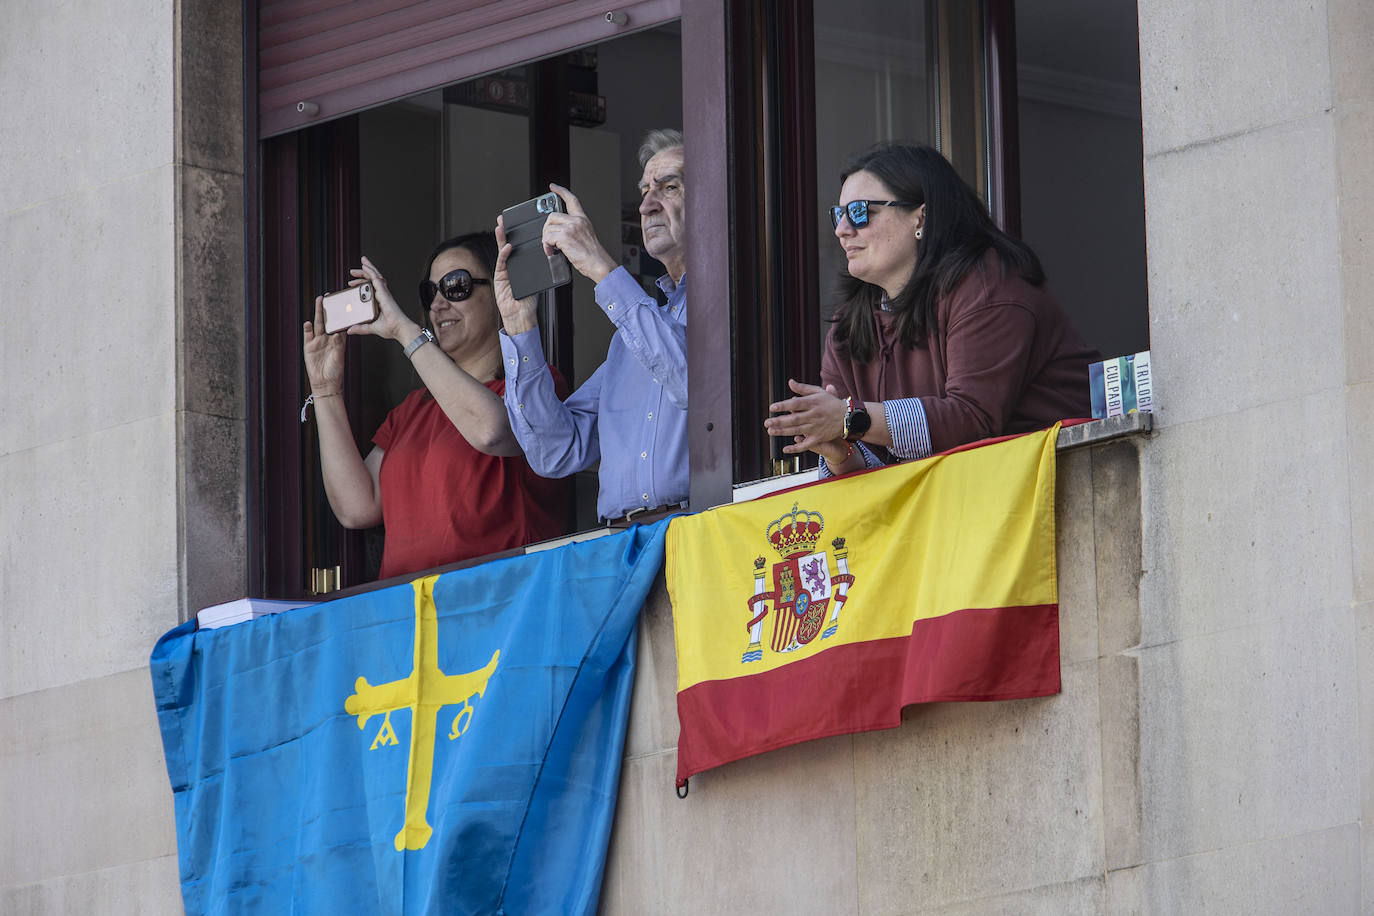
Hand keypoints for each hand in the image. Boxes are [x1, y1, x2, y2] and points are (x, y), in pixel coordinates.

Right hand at [303, 296, 345, 393]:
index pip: (340, 323)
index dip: (340, 313)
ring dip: (318, 313)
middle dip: (327, 308)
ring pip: (318, 324)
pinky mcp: (309, 346)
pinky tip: (308, 323)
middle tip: (328, 296)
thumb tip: (337, 334)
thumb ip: (338, 345)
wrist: (325, 383)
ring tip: (319, 302)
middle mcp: (328, 338)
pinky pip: (308, 335)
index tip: (342, 303)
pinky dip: (308, 329)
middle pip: (328, 320)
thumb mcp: (339, 357)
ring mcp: (318, 341)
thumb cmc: (336, 371)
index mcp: (339, 339)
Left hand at [346, 256, 419, 343]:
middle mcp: (381, 296)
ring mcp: (383, 293)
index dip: (361, 283)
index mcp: (378, 302)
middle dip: (362, 273)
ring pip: (375, 276)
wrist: (399, 329)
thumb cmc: (391, 328)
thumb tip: (350, 330)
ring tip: (361, 262)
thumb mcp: (370, 327)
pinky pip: (376, 278)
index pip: (369, 288)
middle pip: (372, 280)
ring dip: (367, 268)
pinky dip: (370, 271)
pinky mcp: (383, 292)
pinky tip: (365, 266)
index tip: (352, 283)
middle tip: (352, 272)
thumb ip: (360, 328)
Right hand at [494, 215, 539, 334]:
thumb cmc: (530, 300)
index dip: (520, 234)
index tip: (521, 222)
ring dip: (502, 238)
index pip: (521, 246)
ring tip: (502, 227)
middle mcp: (513, 265)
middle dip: (507, 231)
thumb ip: (541, 267)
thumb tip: (552, 253)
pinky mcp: (500, 276)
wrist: (521, 315)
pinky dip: (504, 254)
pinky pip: (502, 263)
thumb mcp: (539, 280)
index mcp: (522, 264)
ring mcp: (505, 269)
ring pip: (503, 250)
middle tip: (506, 219)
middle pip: (509, 244)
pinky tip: (508, 246)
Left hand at [542, 184, 617, 283]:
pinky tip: (552, 252)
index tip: (553, 187)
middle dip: (546, 229)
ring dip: (546, 240)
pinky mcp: (565, 237)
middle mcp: (577, 221)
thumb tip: (557, 233)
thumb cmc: (593, 256)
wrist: (599, 264)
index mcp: (583, 220)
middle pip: (552, 216)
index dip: (561, 191)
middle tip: (549, 240)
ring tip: (552, 249)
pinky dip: (546, 247)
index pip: (571, 200)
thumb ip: (574, 230)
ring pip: (548, 228)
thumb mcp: (586, 237)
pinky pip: (547, 238)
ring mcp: (571, 228)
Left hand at [763, 379, 849, 454]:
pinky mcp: (819, 438)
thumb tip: (790, 382)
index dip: (783, 406)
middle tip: (766, 422)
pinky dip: (796, 448)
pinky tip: (785, 449)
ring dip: (783, 432)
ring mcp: (816, 428)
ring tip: (770, 431)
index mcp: (813, 403)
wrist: (848, 417)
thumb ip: (803, 388)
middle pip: (794, 419)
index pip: (795, 404)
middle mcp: (814, 415)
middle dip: (779, 421)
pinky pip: (806, 445)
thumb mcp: (818, 392)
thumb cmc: (831, 403)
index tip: (772, 407)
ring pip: (797, 430)